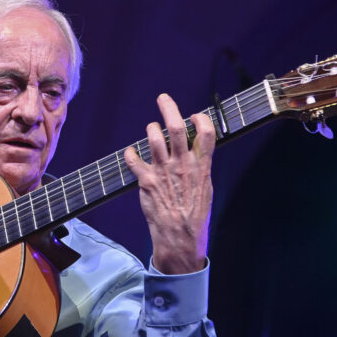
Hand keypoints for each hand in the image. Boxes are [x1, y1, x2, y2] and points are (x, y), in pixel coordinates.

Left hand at [124, 93, 215, 273]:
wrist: (180, 238)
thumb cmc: (194, 214)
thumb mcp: (205, 188)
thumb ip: (200, 166)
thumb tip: (197, 148)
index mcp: (201, 166)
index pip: (206, 132)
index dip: (200, 118)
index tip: (194, 115)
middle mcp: (182, 165)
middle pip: (175, 127)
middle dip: (168, 107)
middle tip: (163, 98)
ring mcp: (162, 171)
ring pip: (153, 137)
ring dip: (150, 129)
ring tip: (151, 129)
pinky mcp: (146, 181)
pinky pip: (133, 158)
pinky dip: (130, 153)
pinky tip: (131, 153)